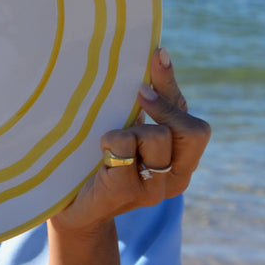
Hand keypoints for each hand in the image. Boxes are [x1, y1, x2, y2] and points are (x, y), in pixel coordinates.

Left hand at [52, 47, 210, 233]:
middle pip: (192, 131)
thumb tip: (156, 55)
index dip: (174, 87)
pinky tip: (98, 147)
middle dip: (163, 108)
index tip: (156, 55)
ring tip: (109, 138)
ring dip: (132, 128)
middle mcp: (174, 179)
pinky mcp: (123, 193)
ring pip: (157, 138)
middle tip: (135, 97)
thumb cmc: (97, 164)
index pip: (194, 124)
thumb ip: (144, 108)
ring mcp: (151, 190)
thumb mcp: (127, 132)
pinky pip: (125, 149)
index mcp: (180, 163)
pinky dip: (111, 139)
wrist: (69, 209)